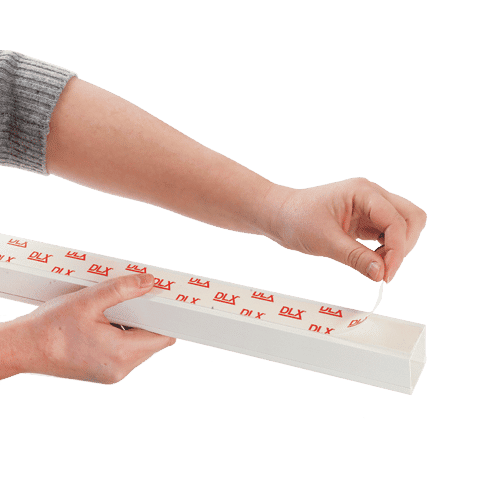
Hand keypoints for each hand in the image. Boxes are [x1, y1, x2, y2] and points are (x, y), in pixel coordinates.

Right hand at [9, 273, 175, 383]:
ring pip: (140, 347)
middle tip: (136, 299)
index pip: (163, 337)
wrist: (23, 349)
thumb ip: (122, 289)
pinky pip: (126, 352)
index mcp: (121, 353)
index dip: (167, 318)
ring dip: (134, 328)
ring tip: (114, 313)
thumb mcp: (88, 301)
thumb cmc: (50, 327)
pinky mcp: (105, 372)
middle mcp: (120, 369)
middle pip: (153, 341)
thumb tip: (149, 281)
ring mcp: (112, 374)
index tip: (164, 302)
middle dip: (147, 320)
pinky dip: (123, 337)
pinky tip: (106, 324)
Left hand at [265, 177, 426, 282]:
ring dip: (397, 248)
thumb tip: (382, 274)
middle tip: (385, 270)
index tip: (386, 275)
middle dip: (404, 245)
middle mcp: (372, 195)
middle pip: (411, 217)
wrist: (278, 214)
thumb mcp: (325, 241)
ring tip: (376, 267)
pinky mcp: (365, 219)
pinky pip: (387, 233)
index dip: (397, 250)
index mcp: (363, 192)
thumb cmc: (296, 220)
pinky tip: (372, 262)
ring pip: (403, 225)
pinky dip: (387, 249)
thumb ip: (356, 257)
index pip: (397, 220)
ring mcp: (370, 206)